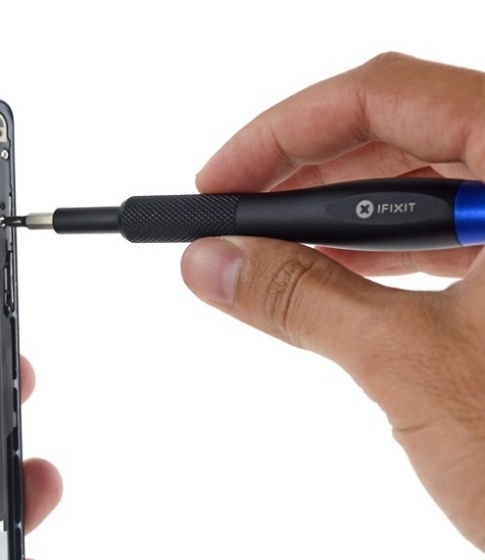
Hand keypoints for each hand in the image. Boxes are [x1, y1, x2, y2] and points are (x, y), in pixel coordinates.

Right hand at [180, 52, 484, 548]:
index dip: (285, 130)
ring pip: (423, 183)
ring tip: (262, 250)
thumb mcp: (408, 363)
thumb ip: (300, 299)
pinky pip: (448, 232)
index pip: (390, 96)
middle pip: (403, 131)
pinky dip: (378, 251)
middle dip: (302, 174)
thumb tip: (211, 263)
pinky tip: (326, 275)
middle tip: (227, 217)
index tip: (220, 178)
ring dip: (334, 215)